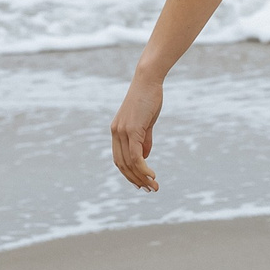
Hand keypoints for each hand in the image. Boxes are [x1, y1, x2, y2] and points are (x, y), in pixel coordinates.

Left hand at [111, 73, 163, 190]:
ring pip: (129, 163)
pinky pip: (135, 155)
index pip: (119, 159)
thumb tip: (145, 157)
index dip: (129, 173)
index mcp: (117, 131)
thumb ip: (144, 139)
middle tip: (150, 189)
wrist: (148, 80)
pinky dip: (143, 168)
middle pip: (122, 165)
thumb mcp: (146, 122)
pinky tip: (152, 175)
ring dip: (141, 177)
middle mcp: (116, 133)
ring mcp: (122, 132)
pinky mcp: (132, 130)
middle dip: (135, 180)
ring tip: (154, 186)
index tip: (142, 183)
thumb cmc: (148, 98)